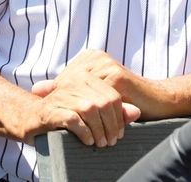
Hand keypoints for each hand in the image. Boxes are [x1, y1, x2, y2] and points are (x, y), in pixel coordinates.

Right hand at [29, 69, 139, 147]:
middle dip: (111, 125)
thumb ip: (112, 109)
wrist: (27, 116)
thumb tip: (137, 112)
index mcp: (86, 77)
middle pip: (104, 103)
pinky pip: (72, 119)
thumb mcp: (89, 109)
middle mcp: (74, 82)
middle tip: (111, 141)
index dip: (119, 116)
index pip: (112, 95)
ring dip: (99, 129)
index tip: (119, 132)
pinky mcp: (50, 111)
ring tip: (101, 143)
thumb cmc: (63, 113)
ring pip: (90, 110)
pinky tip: (88, 140)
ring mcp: (61, 95)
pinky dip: (84, 131)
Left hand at [32, 49, 163, 120]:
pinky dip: (93, 119)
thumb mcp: (92, 92)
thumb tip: (36, 88)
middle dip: (71, 110)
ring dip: (83, 119)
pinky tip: (95, 131)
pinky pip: (96, 102)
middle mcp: (96, 57)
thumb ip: (68, 88)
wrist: (154, 99)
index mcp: (90, 57)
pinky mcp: (116, 78)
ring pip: (83, 97)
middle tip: (71, 128)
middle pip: (71, 88)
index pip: (64, 81)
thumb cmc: (122, 98)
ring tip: (85, 134)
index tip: (66, 118)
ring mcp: (106, 65)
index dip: (63, 102)